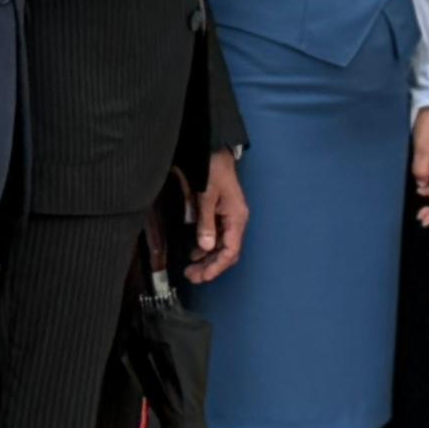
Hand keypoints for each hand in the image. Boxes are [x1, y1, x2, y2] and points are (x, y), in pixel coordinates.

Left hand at [184, 149, 246, 281]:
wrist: (214, 150)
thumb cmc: (213, 169)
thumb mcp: (206, 196)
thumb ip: (206, 222)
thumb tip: (206, 247)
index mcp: (237, 217)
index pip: (231, 250)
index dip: (217, 266)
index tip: (203, 276)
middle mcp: (236, 220)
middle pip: (227, 252)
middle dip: (211, 267)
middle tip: (192, 277)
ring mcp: (229, 217)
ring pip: (221, 246)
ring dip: (208, 259)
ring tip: (191, 270)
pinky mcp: (221, 214)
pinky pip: (217, 237)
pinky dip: (206, 247)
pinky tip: (195, 253)